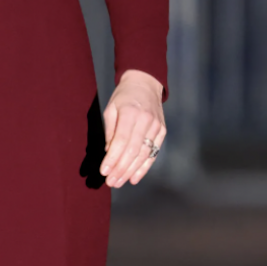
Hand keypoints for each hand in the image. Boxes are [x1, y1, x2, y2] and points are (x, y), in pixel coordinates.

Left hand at [100, 70, 165, 187]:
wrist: (145, 84)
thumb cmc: (123, 97)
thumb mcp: (111, 109)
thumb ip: (110, 131)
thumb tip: (109, 153)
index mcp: (130, 113)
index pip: (121, 141)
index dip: (113, 158)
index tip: (104, 171)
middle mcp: (146, 121)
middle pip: (133, 151)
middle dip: (121, 169)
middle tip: (111, 182)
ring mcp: (156, 127)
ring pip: (143, 154)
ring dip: (130, 171)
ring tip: (119, 182)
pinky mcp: (162, 132)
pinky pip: (153, 153)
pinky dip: (144, 168)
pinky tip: (134, 178)